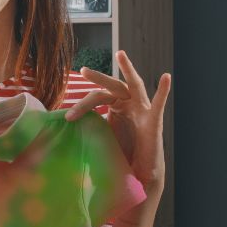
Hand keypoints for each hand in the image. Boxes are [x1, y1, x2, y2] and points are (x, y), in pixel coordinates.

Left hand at [63, 50, 170, 189]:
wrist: (137, 173)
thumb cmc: (120, 153)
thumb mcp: (100, 137)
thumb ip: (87, 128)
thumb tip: (60, 129)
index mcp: (116, 106)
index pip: (96, 97)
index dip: (82, 106)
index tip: (68, 118)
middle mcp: (129, 104)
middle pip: (111, 86)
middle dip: (98, 77)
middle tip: (82, 70)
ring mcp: (142, 110)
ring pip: (134, 85)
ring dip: (128, 69)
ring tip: (120, 54)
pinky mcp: (154, 120)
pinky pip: (160, 103)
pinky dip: (164, 90)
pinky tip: (166, 77)